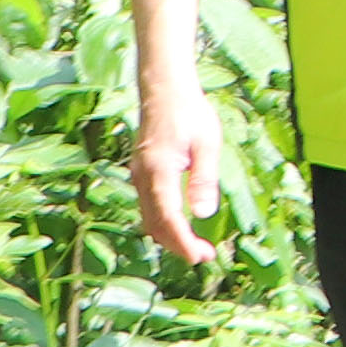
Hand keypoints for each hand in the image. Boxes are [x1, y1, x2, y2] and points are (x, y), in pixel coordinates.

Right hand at [133, 72, 222, 265]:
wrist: (164, 89)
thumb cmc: (189, 112)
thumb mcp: (207, 144)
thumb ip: (204, 179)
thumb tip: (203, 214)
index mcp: (159, 170)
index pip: (168, 218)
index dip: (183, 242)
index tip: (200, 257)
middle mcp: (143, 177)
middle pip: (155, 224)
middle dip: (178, 245)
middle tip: (205, 256)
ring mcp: (139, 176)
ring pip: (149, 218)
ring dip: (170, 236)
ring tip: (197, 247)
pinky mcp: (141, 174)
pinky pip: (149, 207)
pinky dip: (163, 223)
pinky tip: (181, 226)